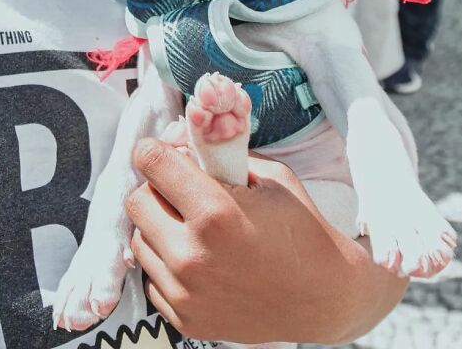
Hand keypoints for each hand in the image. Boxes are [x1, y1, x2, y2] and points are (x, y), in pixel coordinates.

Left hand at [125, 139, 370, 342]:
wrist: (325, 297)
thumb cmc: (301, 230)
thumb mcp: (269, 177)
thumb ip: (221, 157)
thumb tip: (180, 141)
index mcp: (215, 212)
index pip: (151, 163)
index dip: (153, 149)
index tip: (159, 150)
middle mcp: (192, 256)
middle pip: (136, 200)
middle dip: (156, 187)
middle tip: (181, 189)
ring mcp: (185, 293)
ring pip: (138, 239)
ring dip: (158, 225)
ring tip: (192, 226)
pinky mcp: (184, 320)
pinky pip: (152, 277)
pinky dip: (167, 263)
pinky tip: (200, 257)